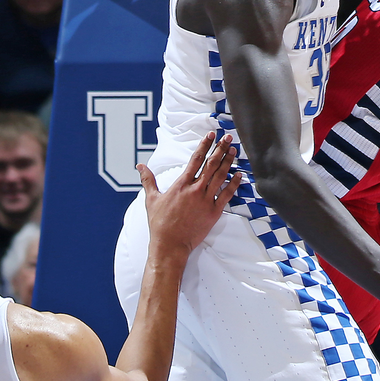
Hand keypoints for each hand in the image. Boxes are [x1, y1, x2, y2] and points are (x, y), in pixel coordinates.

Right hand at [138, 133, 240, 255]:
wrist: (170, 245)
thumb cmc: (160, 224)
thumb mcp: (151, 199)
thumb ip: (148, 180)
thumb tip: (140, 166)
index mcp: (181, 184)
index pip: (195, 159)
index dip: (204, 145)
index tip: (211, 135)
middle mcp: (195, 190)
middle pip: (211, 164)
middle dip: (220, 149)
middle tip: (228, 137)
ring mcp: (206, 201)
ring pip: (220, 176)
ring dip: (228, 162)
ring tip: (234, 151)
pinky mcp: (214, 212)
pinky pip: (227, 195)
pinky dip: (234, 184)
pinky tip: (239, 175)